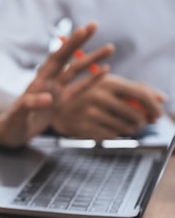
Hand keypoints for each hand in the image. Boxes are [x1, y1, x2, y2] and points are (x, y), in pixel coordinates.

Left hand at [0, 22, 113, 146]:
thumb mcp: (19, 116)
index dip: (70, 44)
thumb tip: (48, 98)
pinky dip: (91, 80)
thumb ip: (31, 105)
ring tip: (110, 47)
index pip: (57, 58)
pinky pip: (78, 89)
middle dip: (81, 42)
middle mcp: (48, 82)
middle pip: (68, 58)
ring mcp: (55, 91)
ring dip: (92, 59)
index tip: (82, 30)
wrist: (10, 135)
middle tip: (94, 24)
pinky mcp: (60, 103)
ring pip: (76, 71)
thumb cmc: (11, 125)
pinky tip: (104, 71)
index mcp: (39, 81)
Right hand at [51, 74, 165, 138]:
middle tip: (139, 123)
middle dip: (142, 122)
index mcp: (108, 82)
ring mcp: (90, 113)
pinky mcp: (83, 128)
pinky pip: (111, 136)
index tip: (158, 115)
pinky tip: (108, 128)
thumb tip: (162, 99)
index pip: (140, 94)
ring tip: (124, 124)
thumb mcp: (111, 85)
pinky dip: (114, 134)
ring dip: (129, 129)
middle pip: (135, 115)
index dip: (154, 107)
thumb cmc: (89, 94)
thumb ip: (138, 89)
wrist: (55, 106)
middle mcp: (98, 96)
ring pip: (124, 128)